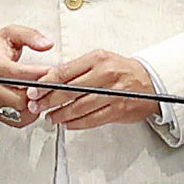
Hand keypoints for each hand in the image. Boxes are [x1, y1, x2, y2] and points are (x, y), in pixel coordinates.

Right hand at [0, 26, 70, 126]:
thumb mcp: (10, 34)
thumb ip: (30, 36)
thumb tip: (47, 44)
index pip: (19, 75)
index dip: (39, 74)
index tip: (52, 71)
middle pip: (19, 99)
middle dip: (39, 93)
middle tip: (50, 84)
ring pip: (20, 112)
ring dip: (35, 105)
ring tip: (42, 92)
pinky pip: (17, 121)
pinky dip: (29, 115)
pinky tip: (33, 102)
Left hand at [35, 46, 170, 131]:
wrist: (150, 81)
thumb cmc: (121, 71)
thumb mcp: (100, 60)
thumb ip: (77, 69)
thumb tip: (49, 80)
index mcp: (98, 59)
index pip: (65, 72)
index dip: (46, 84)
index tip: (34, 91)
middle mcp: (105, 74)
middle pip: (69, 91)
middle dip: (48, 101)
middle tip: (37, 106)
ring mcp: (113, 93)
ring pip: (79, 107)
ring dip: (61, 115)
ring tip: (51, 117)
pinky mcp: (118, 110)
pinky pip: (92, 119)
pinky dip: (76, 123)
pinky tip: (67, 124)